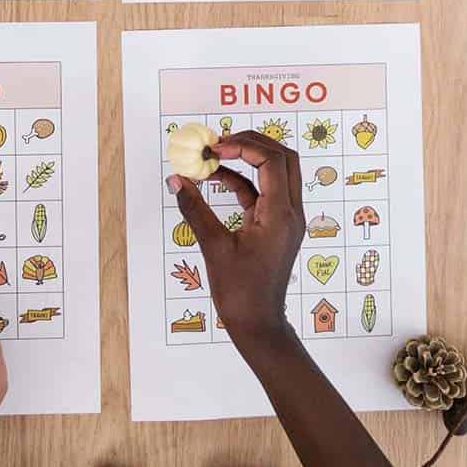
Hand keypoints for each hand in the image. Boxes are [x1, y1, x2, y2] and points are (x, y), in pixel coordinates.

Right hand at [167, 131, 303, 351]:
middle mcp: (290, 212)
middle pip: (283, 158)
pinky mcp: (275, 225)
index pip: (272, 162)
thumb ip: (195, 209)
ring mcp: (285, 218)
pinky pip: (263, 191)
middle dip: (252, 143)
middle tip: (220, 142)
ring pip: (277, 172)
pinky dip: (242, 180)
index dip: (244, 147)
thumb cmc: (240, 292)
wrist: (258, 324)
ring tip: (215, 155)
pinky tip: (215, 178)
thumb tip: (176, 179)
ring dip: (248, 159)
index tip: (215, 148)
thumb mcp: (214, 247)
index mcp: (280, 215)